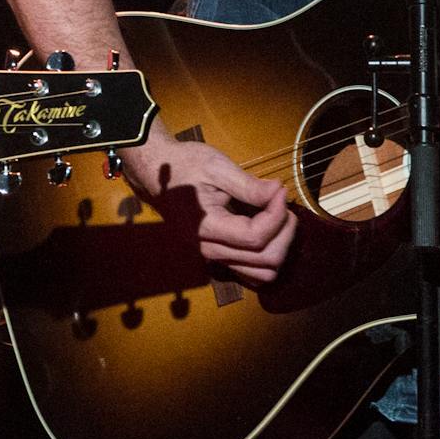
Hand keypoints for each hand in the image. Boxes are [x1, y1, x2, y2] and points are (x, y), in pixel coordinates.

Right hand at [122, 135, 295, 284]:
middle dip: (284, 231)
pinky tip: (267, 228)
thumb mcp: (216, 167)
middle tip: (282, 202)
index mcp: (205, 228)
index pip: (255, 237)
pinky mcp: (218, 256)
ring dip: (279, 246)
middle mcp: (208, 250)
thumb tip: (280, 192)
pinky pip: (251, 271)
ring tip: (277, 216)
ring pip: (261, 273)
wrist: (155, 174)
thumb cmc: (184, 165)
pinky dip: (267, 254)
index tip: (281, 190)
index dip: (277, 214)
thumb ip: (249, 185)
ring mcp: (213, 257)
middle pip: (265, 260)